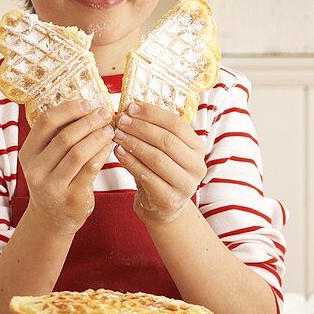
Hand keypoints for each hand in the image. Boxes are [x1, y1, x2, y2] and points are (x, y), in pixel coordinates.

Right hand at [19, 100, 113, 234]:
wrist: (52, 218)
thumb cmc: (54, 180)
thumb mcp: (45, 159)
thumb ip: (56, 137)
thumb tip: (86, 106)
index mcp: (27, 154)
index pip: (46, 122)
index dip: (69, 109)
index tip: (88, 103)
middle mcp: (35, 171)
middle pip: (64, 137)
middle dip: (88, 122)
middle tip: (105, 114)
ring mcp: (52, 187)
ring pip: (78, 153)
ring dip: (97, 137)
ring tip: (109, 129)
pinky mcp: (72, 198)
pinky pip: (90, 169)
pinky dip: (102, 154)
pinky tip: (109, 146)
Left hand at [112, 102, 206, 226]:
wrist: (162, 207)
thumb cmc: (160, 171)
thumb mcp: (163, 149)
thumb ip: (154, 130)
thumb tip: (131, 106)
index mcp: (197, 147)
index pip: (177, 124)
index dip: (153, 113)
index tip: (131, 106)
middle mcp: (197, 166)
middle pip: (167, 140)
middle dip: (140, 128)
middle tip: (120, 121)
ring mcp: (185, 185)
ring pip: (157, 158)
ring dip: (133, 144)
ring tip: (116, 134)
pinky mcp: (169, 199)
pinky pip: (147, 176)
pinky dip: (130, 162)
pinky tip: (118, 152)